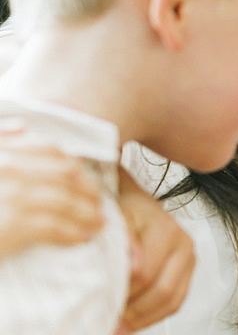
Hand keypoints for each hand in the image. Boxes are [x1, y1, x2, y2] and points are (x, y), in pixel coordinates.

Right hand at [0, 123, 103, 257]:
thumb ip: (0, 141)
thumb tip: (23, 126)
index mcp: (3, 154)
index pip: (51, 152)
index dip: (74, 166)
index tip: (86, 180)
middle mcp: (8, 169)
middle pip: (64, 175)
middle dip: (86, 191)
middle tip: (99, 204)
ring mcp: (12, 195)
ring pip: (65, 201)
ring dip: (86, 213)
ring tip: (97, 224)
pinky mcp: (14, 224)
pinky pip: (55, 227)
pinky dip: (73, 233)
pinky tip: (82, 238)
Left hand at [117, 167, 195, 332]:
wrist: (137, 203)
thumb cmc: (122, 210)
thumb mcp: (115, 216)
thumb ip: (122, 238)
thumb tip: (132, 265)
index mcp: (165, 228)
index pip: (144, 272)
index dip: (120, 290)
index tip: (97, 301)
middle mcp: (183, 243)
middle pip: (160, 290)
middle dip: (131, 309)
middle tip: (106, 319)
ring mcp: (188, 258)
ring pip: (171, 301)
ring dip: (142, 318)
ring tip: (117, 326)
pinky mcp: (188, 271)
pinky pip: (175, 303)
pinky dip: (153, 317)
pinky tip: (132, 322)